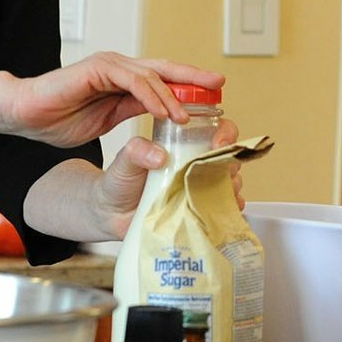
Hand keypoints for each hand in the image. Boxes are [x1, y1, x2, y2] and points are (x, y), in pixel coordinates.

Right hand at [6, 53, 222, 146]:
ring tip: (189, 116)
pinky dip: (151, 96)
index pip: (162, 79)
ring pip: (152, 76)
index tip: (212, 95)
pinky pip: (133, 81)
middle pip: (164, 69)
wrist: (26, 114)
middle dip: (193, 77)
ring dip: (173, 96)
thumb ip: (131, 111)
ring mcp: (109, 66)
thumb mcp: (107, 119)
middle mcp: (119, 68)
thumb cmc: (58, 118)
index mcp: (123, 80)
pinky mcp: (98, 69)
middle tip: (218, 84)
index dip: (187, 85)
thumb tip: (159, 115)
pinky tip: (165, 111)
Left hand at [92, 119, 245, 238]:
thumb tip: (158, 155)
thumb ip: (136, 150)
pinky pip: (221, 210)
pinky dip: (225, 211)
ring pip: (229, 183)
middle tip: (221, 172)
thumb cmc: (120, 181)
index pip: (216, 129)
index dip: (225, 133)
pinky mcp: (198, 211)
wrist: (111, 213)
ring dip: (230, 188)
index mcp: (184, 144)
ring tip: (217, 194)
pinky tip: (217, 212)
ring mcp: (199, 188)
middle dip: (231, 163)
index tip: (218, 144)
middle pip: (229, 156)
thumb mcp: (125, 160)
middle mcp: (197, 164)